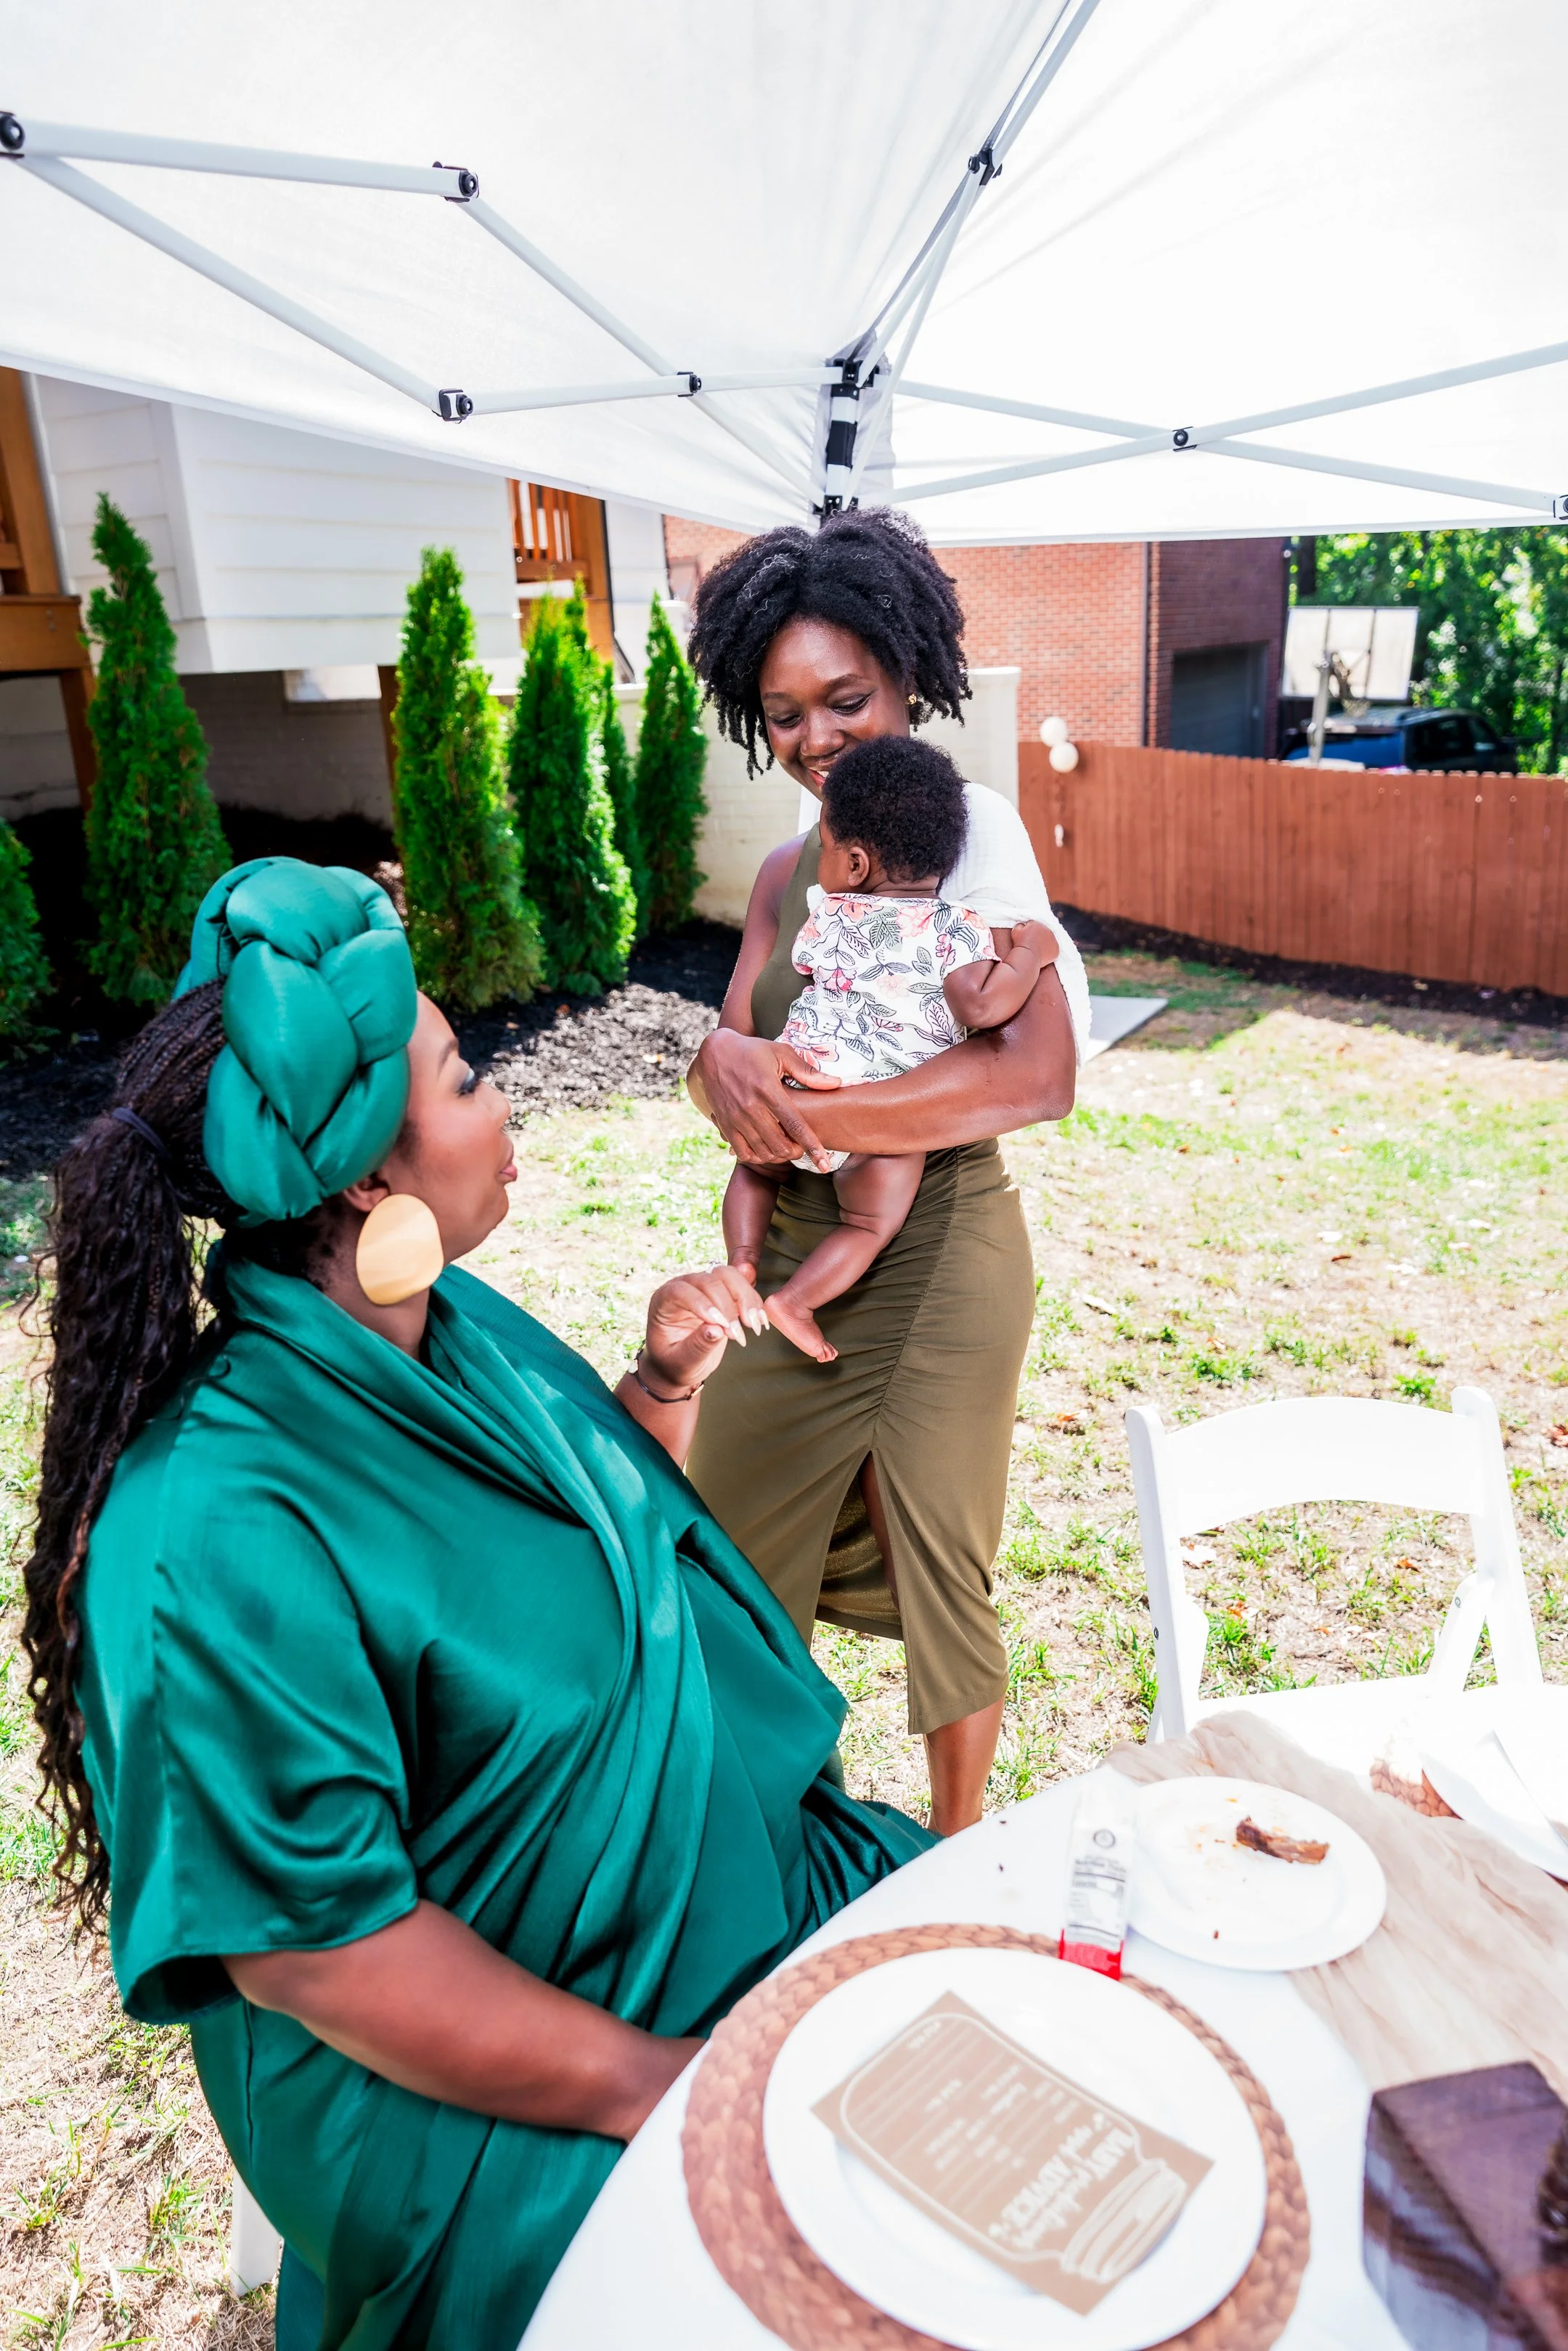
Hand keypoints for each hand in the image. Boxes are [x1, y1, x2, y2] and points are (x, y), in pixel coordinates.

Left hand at [643, 1263, 768, 1394]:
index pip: (682, 1290)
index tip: (720, 1325)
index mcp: (664, 1300)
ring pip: (729, 1276)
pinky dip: (754, 1302)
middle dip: (728, 1306)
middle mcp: (685, 1287)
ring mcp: (705, 1286)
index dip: (702, 1304)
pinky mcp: (724, 1292)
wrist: (682, 1363)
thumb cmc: (675, 1363)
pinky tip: (761, 1322)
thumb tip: (716, 1330)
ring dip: (746, 1298)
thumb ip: (697, 1346)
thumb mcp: (682, 1361)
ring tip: (755, 1325)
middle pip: (710, 1279)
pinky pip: (742, 1286)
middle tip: (738, 1334)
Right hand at [690, 1030, 839, 1168]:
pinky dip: (758, 1156)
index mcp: (768, 1089)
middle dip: (796, 1152)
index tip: (824, 1163)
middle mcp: (751, 1107)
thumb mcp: (781, 1053)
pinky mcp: (725, 1124)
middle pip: (780, 1145)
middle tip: (801, 1146)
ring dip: (779, 1155)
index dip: (812, 1146)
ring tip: (786, 1146)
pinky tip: (765, 1149)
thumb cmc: (752, 1051)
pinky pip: (743, 1153)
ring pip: (763, 1152)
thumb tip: (835, 1084)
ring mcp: (736, 1118)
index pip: (795, 1124)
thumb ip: (807, 1072)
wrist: (713, 1053)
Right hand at [1008, 918, 1056, 968]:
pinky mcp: (1056, 950)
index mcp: (1039, 924)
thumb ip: (1020, 925)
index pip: (1035, 927)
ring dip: (1044, 944)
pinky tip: (1041, 955)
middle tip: (1031, 944)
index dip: (1029, 932)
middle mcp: (1049, 931)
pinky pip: (1053, 951)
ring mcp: (1054, 941)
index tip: (1026, 937)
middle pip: (1043, 933)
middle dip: (1038, 937)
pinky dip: (1048, 953)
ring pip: (1049, 942)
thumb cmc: (1020, 944)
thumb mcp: (1016, 930)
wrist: (1026, 956)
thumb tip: (1023, 926)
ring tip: (1036, 950)